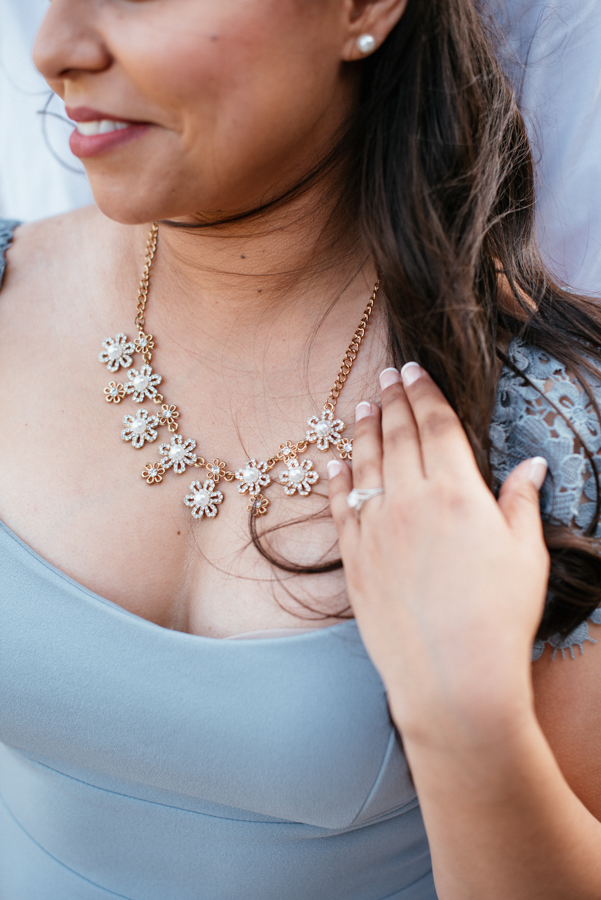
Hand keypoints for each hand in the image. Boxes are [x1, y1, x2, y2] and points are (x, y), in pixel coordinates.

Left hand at [328, 364, 549, 741]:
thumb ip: (520, 503)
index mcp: (455, 491)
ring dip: (363, 430)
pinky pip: (340, 507)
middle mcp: (409, 500)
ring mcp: (376, 528)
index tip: (414, 370)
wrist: (450, 678)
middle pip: (397, 435)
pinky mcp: (354, 559)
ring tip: (362, 405)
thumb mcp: (525, 555)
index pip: (436, 425)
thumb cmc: (498, 618)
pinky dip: (337, 480)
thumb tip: (531, 466)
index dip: (424, 393)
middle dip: (393, 399)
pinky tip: (335, 463)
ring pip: (365, 464)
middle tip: (387, 375)